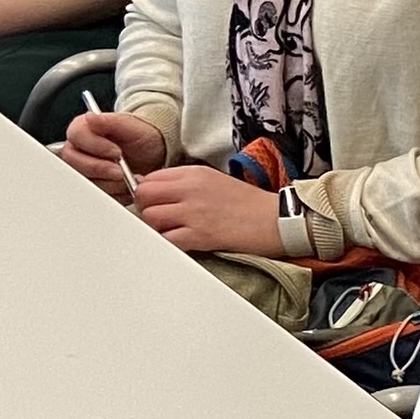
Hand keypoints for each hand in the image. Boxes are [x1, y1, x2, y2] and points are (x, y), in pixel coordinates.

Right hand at [55, 110, 169, 200]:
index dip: (95, 146)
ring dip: (109, 183)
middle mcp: (77, 149)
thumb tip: (90, 116)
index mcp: (83, 128)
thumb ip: (110, 121)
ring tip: (128, 178)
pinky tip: (125, 187)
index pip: (76, 136)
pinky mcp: (91, 186)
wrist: (152, 157)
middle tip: (121, 171)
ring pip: (84, 181)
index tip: (116, 152)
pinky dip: (113, 194)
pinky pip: (94, 195)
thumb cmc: (140, 137)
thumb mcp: (131, 126)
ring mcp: (82, 170)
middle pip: (75, 162)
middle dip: (100, 169)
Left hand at [128, 164, 284, 255]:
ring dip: (155, 228)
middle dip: (144, 209)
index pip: (150, 178)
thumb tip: (154, 189)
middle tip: (158, 219)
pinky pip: (167, 240)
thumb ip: (184, 183)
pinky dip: (168, 244)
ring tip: (171, 232)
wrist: (276, 219)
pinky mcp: (200, 235)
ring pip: (150, 217)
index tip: (153, 203)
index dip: (147, 192)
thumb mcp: (213, 181)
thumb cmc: (247, 203)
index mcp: (193, 173)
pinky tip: (180, 244)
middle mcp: (190, 189)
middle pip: (143, 195)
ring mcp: (194, 212)